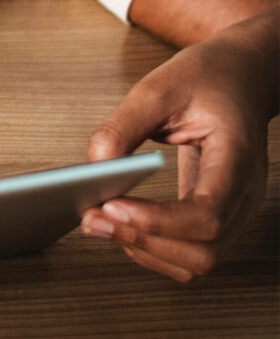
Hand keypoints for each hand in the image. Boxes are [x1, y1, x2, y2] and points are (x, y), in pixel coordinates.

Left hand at [81, 8, 278, 281]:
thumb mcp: (157, 89)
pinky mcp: (219, 216)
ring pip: (197, 262)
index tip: (111, 205)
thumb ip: (122, 128)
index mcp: (238, 158)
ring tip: (100, 223)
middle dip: (142, 241)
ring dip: (144, 251)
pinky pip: (190, 253)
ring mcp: (237, 210)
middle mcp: (246, 194)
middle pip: (204, 250)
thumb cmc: (206, 79)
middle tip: (92, 217)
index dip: (157, 221)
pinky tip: (122, 227)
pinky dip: (153, 250)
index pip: (208, 213)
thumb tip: (94, 168)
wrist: (240, 76)